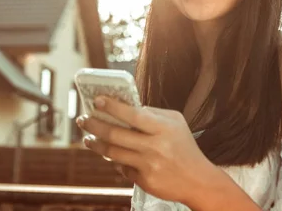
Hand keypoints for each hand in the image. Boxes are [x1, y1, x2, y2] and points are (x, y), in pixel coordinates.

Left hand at [76, 96, 216, 204]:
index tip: (96, 101)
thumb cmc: (184, 146)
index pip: (132, 114)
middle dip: (94, 125)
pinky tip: (112, 155)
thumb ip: (152, 113)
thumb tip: (125, 106)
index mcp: (163, 128)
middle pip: (116, 134)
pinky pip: (122, 168)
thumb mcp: (175, 122)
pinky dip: (115, 161)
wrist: (198, 180)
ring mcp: (148, 165)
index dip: (112, 107)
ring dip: (96, 144)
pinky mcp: (145, 181)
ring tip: (88, 138)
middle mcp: (155, 147)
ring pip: (113, 153)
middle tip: (82, 119)